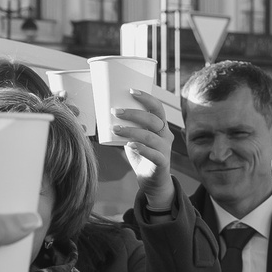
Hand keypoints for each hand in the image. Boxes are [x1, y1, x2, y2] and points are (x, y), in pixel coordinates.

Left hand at [114, 93, 180, 214]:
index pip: (157, 107)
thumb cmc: (141, 155)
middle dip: (133, 113)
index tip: (131, 90)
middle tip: (115, 111)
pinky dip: (141, 148)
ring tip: (115, 129)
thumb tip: (106, 113)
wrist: (152, 180)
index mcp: (161, 126)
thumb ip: (127, 127)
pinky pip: (153, 154)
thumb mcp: (135, 138)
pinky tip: (129, 145)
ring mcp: (165, 149)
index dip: (146, 97)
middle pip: (152, 119)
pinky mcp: (162, 163)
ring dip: (131, 131)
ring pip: (150, 136)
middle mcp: (166, 135)